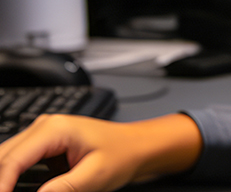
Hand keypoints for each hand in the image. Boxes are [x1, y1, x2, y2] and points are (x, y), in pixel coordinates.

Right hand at [0, 113, 202, 191]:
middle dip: (0, 181)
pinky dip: (12, 177)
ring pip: (6, 158)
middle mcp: (44, 126)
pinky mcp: (43, 144)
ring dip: (5, 179)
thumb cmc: (122, 155)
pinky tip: (15, 188)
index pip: (12, 161)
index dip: (1, 186)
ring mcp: (42, 133)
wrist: (137, 146)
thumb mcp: (93, 177)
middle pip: (3, 157)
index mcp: (55, 129)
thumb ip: (61, 189)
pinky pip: (17, 161)